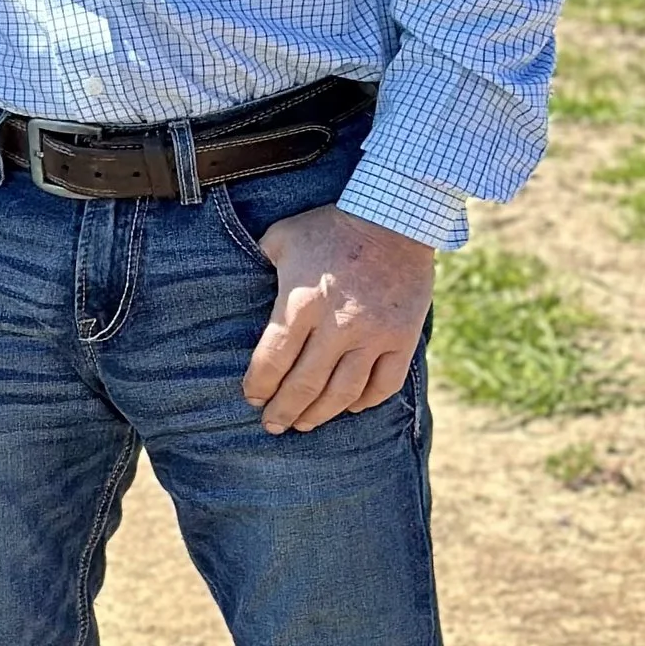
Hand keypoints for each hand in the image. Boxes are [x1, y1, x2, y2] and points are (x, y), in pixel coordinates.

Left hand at [239, 205, 432, 434]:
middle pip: (304, 383)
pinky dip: (364, 402)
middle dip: (283, 410)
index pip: (273, 358)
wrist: (393, 220)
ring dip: (319, 414)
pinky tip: (348, 408)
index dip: (259, 385)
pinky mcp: (402, 339)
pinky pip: (383, 384)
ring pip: (343, 392)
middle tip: (271, 426)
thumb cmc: (328, 227)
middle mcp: (337, 325)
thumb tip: (242, 286)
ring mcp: (373, 335)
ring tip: (303, 425)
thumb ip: (261, 265)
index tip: (251, 398)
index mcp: (301, 301)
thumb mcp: (282, 238)